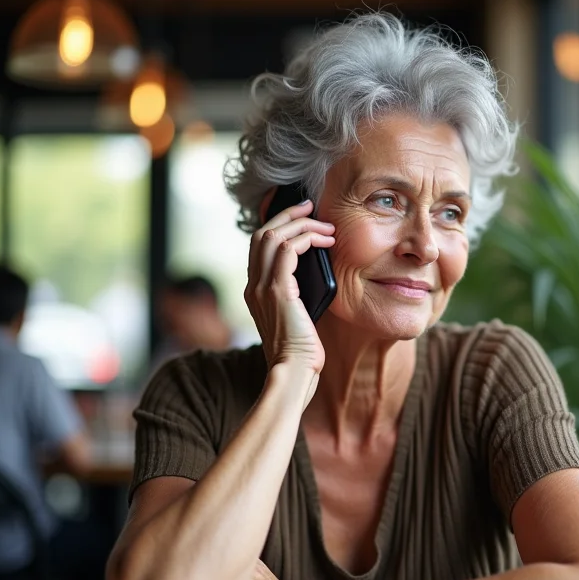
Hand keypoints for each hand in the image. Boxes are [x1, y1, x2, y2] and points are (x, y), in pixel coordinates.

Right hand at [245, 198, 334, 381]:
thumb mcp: (297, 317)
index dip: (279, 226)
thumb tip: (317, 272)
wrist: (294, 372)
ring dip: (302, 224)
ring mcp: (262, 287)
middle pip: (262, 233)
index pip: (259, 246)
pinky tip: (326, 240)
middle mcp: (253, 285)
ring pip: (272, 235)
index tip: (301, 218)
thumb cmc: (301, 352)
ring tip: (325, 224)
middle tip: (311, 206)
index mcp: (254, 291)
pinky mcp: (277, 291)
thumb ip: (298, 295)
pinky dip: (307, 238)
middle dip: (287, 215)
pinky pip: (287, 249)